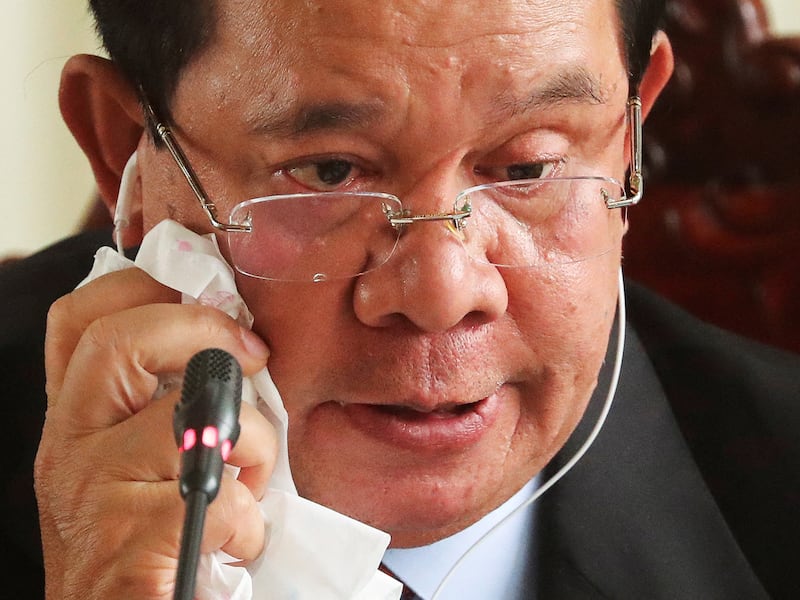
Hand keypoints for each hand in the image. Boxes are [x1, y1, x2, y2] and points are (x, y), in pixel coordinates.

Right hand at [34, 268, 275, 598]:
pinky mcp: (134, 543)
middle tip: (253, 356)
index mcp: (75, 417)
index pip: (79, 319)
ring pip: (195, 420)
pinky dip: (250, 520)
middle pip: (121, 341)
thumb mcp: (134, 460)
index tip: (209, 301)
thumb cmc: (139, 538)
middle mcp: (70, 446)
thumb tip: (233, 347)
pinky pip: (223, 498)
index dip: (145, 287)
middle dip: (204, 331)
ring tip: (251, 483)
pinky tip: (238, 540)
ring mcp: (95, 493)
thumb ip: (161, 403)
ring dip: (253, 447)